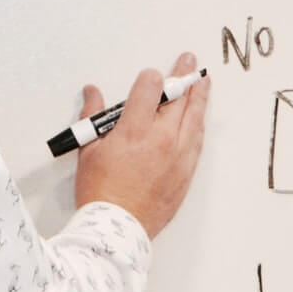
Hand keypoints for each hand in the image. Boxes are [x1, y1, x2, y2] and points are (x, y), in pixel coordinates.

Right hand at [72, 51, 210, 238]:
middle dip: (183, 76)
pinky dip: (199, 126)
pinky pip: (198, 142)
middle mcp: (161, 139)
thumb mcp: (89, 150)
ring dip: (199, 97)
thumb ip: (92, 117)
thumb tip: (92, 92)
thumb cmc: (100, 192)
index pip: (150, 88)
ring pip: (194, 118)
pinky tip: (200, 118)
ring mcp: (177, 157)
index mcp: (134, 131)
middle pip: (179, 98)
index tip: (151, 75)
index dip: (151, 77)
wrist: (117, 230)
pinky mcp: (186, 173)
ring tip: (203, 83)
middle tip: (189, 62)